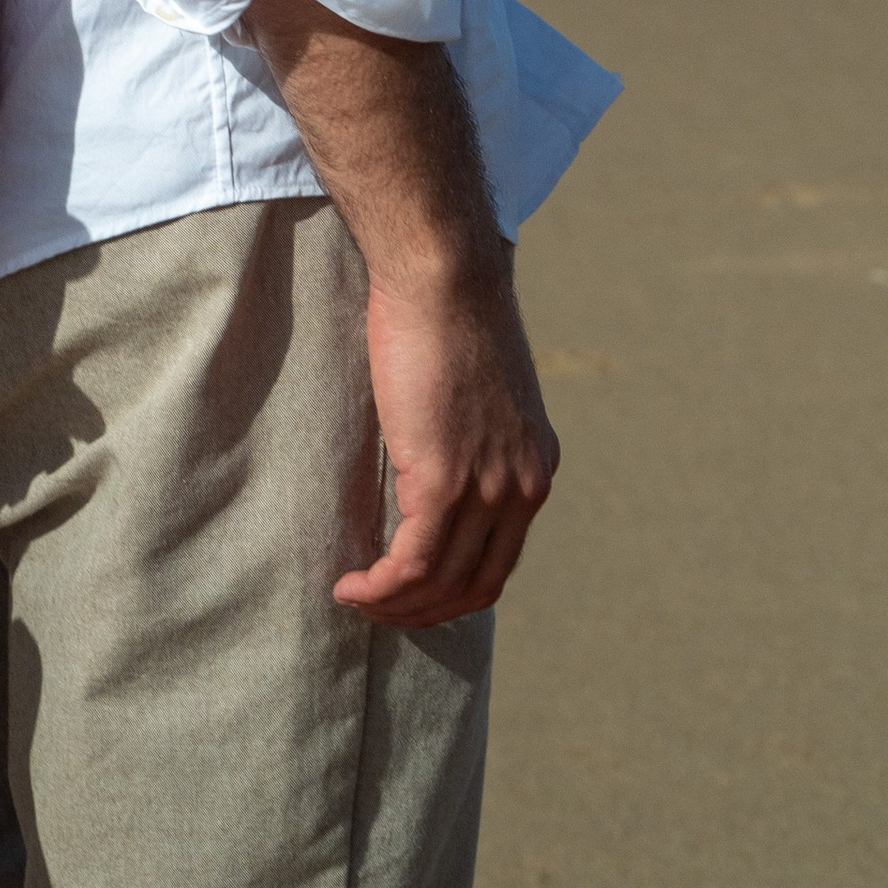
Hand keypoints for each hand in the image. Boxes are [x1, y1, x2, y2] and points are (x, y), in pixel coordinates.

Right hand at [335, 257, 557, 628]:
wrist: (444, 277)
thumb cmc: (446, 313)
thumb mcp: (476, 387)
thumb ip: (469, 431)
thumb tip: (434, 448)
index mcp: (536, 466)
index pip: (501, 557)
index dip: (453, 586)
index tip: (409, 588)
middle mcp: (523, 487)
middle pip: (477, 585)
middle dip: (424, 610)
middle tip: (377, 606)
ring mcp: (487, 489)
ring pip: (442, 583)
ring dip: (394, 606)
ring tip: (355, 598)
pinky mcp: (445, 482)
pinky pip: (412, 564)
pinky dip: (380, 588)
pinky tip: (352, 585)